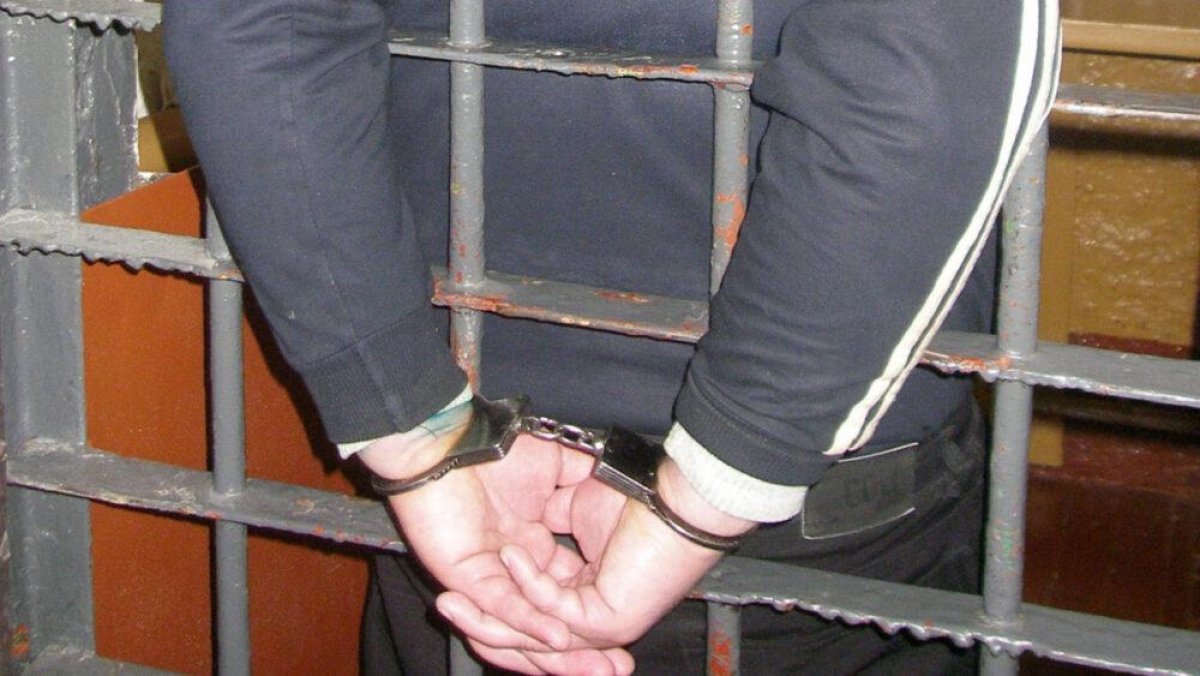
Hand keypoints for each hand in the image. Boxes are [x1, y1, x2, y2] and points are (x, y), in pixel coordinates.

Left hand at [358, 406, 633, 674]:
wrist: (454, 436)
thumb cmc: (502, 449)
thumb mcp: (561, 469)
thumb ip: (581, 488)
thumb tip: (612, 498)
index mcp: (532, 549)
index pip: (564, 595)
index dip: (593, 616)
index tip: (628, 637)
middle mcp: (511, 570)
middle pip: (547, 623)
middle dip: (581, 654)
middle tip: (618, 671)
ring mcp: (488, 576)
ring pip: (524, 626)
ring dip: (559, 654)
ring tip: (597, 668)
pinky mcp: (467, 574)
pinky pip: (502, 605)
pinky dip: (530, 621)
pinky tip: (559, 636)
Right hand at [440, 458, 754, 667]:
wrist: (677, 493)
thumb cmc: (632, 491)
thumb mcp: (570, 505)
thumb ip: (546, 521)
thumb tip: (520, 526)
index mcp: (580, 589)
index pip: (529, 610)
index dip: (492, 606)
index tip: (453, 589)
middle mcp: (589, 616)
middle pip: (524, 633)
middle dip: (480, 621)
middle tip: (443, 602)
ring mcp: (599, 622)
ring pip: (533, 635)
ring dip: (491, 617)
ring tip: (452, 599)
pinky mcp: (607, 619)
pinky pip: (555, 613)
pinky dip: (529, 587)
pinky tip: (510, 554)